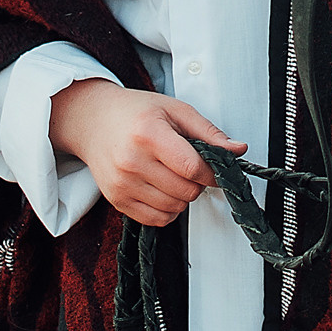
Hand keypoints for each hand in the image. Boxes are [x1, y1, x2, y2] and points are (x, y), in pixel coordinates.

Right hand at [50, 82, 236, 228]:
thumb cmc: (135, 113)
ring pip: (174, 208)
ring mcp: (121, 184)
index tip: (216, 167)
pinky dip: (168, 208)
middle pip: (186, 191)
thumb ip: (208, 132)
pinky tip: (163, 188)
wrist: (93, 121)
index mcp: (148, 134)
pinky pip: (157, 219)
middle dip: (198, 182)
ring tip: (173, 174)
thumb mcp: (175, 110)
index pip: (192, 167)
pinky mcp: (116, 200)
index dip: (212, 172)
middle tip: (190, 166)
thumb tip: (238, 150)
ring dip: (183, 196)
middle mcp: (131, 162)